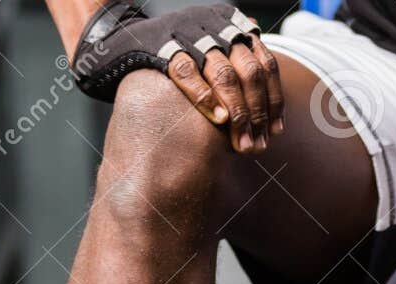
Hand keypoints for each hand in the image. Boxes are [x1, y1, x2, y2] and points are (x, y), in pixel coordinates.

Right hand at [71, 2, 283, 151]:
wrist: (119, 43)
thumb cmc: (173, 63)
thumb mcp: (211, 63)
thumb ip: (237, 80)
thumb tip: (269, 121)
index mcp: (232, 27)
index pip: (265, 64)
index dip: (274, 100)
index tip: (276, 132)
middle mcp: (214, 26)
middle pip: (249, 71)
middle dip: (257, 112)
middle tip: (257, 145)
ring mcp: (189, 33)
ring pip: (224, 73)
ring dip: (237, 111)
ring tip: (241, 141)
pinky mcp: (162, 45)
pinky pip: (188, 71)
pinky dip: (205, 96)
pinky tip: (218, 119)